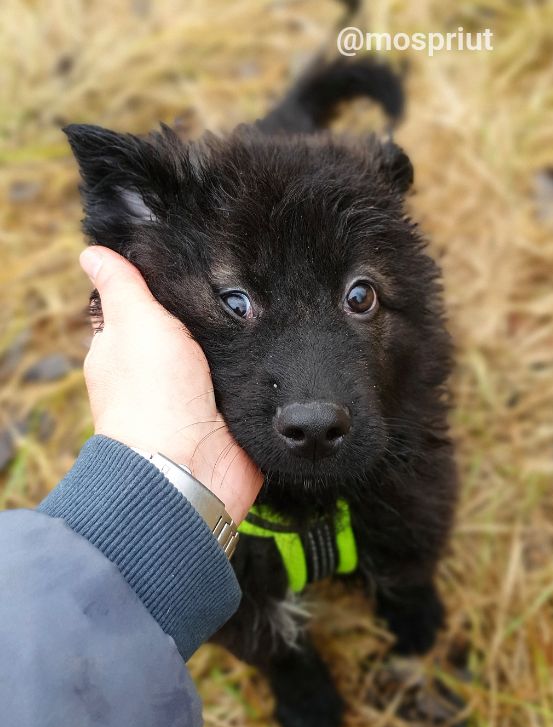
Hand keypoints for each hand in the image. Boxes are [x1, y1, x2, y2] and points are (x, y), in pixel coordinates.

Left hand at [79, 246, 262, 523]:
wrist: (192, 467)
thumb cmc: (153, 397)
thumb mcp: (134, 324)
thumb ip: (123, 287)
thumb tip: (93, 253)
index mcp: (127, 351)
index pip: (144, 307)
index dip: (166, 285)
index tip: (197, 258)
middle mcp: (162, 374)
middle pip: (191, 329)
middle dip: (214, 312)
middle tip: (247, 279)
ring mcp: (199, 396)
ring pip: (224, 354)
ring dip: (242, 340)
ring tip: (272, 304)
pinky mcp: (232, 414)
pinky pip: (249, 384)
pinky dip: (260, 371)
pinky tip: (279, 345)